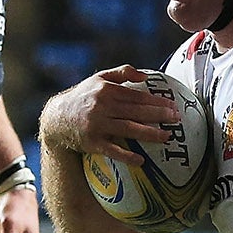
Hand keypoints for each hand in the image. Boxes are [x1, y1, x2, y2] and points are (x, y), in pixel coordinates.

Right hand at [40, 65, 179, 162]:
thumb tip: (145, 76)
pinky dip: (126, 156)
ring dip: (149, 133)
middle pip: (136, 111)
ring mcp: (97, 125)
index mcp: (106, 90)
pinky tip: (141, 160)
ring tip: (166, 137)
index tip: (172, 105)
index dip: (156, 100)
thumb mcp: (98, 78)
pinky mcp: (92, 142)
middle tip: (177, 119)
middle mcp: (102, 106)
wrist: (56, 118)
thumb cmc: (83, 97)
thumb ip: (122, 72)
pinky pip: (112, 150)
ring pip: (128, 129)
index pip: (136, 96)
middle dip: (159, 115)